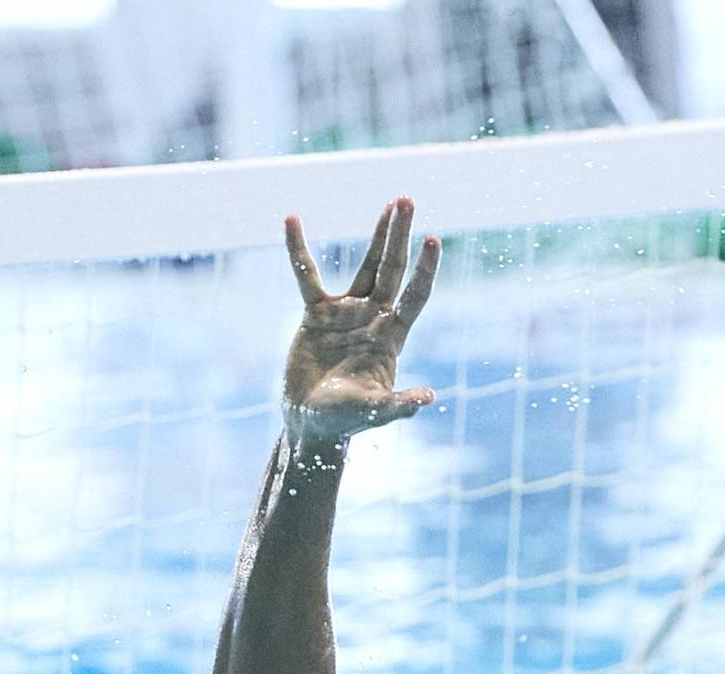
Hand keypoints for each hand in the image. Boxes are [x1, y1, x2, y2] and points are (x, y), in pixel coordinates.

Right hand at [283, 196, 440, 453]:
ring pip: (367, 265)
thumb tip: (429, 398)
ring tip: (391, 204)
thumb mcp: (374, 412)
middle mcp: (374, 319)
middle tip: (407, 200)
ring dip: (378, 235)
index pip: (414, 296)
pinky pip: (307, 276)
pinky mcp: (316, 314)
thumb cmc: (345, 421)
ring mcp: (347, 313)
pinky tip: (292, 219)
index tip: (432, 239)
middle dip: (401, 236)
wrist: (310, 423)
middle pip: (393, 269)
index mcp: (391, 337)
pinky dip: (298, 250)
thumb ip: (399, 405)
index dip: (423, 270)